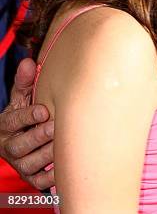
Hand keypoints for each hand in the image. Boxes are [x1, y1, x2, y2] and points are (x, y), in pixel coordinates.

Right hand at [0, 58, 53, 188]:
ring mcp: (20, 163)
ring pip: (31, 164)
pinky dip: (52, 176)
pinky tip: (64, 164)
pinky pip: (40, 181)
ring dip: (47, 154)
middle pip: (20, 146)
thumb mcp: (21, 98)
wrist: (20, 138)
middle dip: (38, 136)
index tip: (43, 110)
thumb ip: (24, 82)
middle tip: (54, 127)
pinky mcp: (32, 177)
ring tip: (63, 143)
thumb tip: (28, 62)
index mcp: (6, 125)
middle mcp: (10, 147)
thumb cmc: (25, 113)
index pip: (13, 121)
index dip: (27, 116)